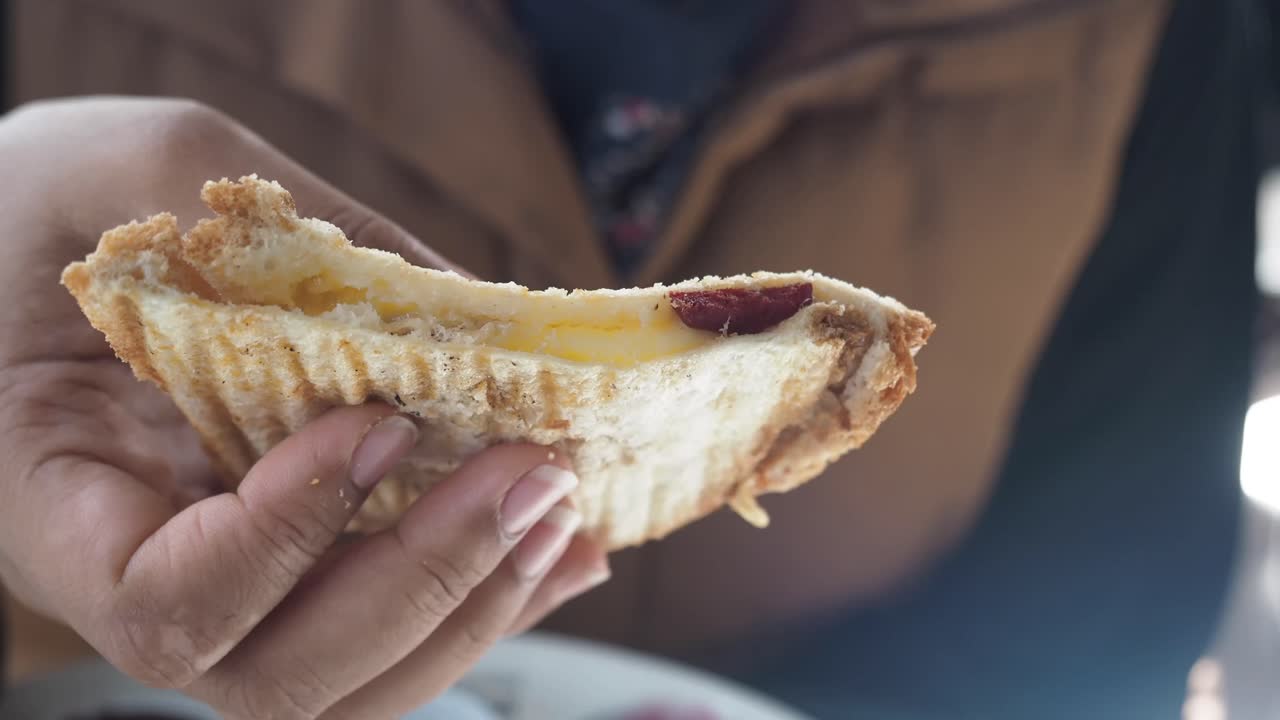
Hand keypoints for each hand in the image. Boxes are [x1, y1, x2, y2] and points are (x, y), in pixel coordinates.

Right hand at [0, 97, 608, 718]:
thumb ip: (294, 232)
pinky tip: (566, 545)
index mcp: (56, 505)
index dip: (283, 538)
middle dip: (424, 581)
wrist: (23, 238)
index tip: (373, 423)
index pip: (165, 603)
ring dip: (475, 608)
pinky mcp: (293, 570)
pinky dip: (489, 601)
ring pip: (351, 681)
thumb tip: (481, 319)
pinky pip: (391, 637)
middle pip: (283, 675)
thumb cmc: (46, 199)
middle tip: (530, 476)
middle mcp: (140, 581)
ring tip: (563, 512)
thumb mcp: (142, 164)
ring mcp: (226, 590)